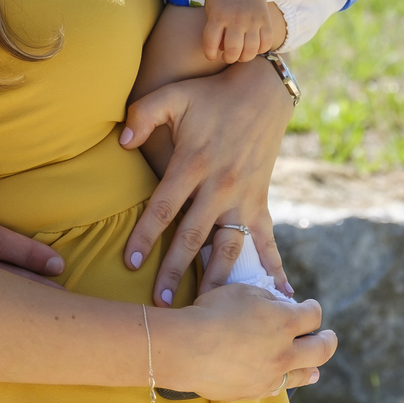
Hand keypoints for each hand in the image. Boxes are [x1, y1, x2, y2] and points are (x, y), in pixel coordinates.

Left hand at [118, 58, 293, 305]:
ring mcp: (244, 198)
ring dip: (216, 281)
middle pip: (193, 237)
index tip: (130, 262)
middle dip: (174, 271)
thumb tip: (121, 142)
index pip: (164, 207)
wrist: (259, 91)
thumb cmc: (209, 94)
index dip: (145, 235)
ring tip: (205, 310)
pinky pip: (267, 242)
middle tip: (159, 304)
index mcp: (194, 163)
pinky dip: (274, 270)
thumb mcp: (173, 95)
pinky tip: (282, 297)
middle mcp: (220, 187)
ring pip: (229, 249)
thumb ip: (143, 115)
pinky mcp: (261, 203)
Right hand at [173, 284, 335, 400]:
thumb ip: (267, 298)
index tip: (311, 307)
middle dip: (328, 341)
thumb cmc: (213, 312)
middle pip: (321, 350)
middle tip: (329, 337)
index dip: (313, 309)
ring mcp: (272, 376)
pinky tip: (282, 377)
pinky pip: (278, 387)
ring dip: (312, 367)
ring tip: (315, 367)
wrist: (189, 348)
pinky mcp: (256, 392)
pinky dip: (284, 380)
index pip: (312, 316)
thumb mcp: (242, 291)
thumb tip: (280, 306)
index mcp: (284, 322)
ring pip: (304, 374)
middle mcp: (285, 351)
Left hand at [202, 0, 280, 63]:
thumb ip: (213, 28)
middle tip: (228, 56)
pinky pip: (266, 43)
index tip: (211, 56)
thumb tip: (221, 50)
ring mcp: (253, 20)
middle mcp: (236, 19)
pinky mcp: (266, 20)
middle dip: (228, 58)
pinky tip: (254, 46)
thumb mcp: (211, 8)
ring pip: (251, 51)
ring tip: (240, 54)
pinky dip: (260, 49)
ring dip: (244, 57)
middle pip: (233, 51)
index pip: (211, 43)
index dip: (209, 54)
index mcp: (218, 16)